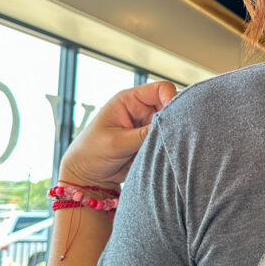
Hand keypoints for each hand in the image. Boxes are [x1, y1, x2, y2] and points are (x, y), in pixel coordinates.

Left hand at [59, 80, 176, 189]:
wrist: (88, 176)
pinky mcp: (151, 142)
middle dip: (175, 120)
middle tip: (174, 135)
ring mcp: (147, 127)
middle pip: (170, 106)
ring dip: (172, 135)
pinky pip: (168, 140)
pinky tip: (167, 153)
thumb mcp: (117, 142)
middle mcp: (142, 110)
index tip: (176, 116)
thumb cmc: (92, 152)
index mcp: (130, 100)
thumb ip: (144, 135)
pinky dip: (170, 146)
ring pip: (172, 125)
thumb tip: (171, 128)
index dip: (172, 98)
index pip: (161, 89)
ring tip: (168, 147)